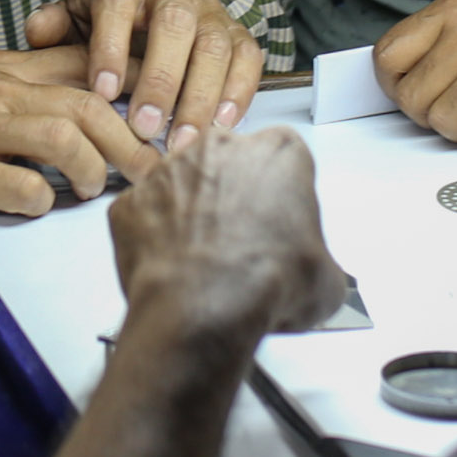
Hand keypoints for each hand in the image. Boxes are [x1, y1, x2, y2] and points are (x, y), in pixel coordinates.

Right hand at [0, 44, 157, 215]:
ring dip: (92, 168)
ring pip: (65, 136)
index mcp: (1, 68)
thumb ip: (15, 88)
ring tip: (94, 189)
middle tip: (153, 168)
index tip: (162, 106)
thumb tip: (70, 106)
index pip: (85, 61)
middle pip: (90, 103)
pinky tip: (36, 204)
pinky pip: (19, 186)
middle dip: (132, 139)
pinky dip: (40, 200)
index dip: (132, 82)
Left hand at [23, 0, 260, 144]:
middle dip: (161, 77)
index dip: (111, 44)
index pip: (117, 2)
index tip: (104, 91)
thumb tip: (38, 30)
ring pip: (214, 44)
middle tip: (145, 125)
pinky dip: (237, 93)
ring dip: (200, 96)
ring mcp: (210, 12)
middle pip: (175, 21)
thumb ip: (53, 28)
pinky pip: (248, 58)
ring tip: (182, 141)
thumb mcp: (73, 26)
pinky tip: (220, 126)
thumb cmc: (106, 34)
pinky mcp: (238, 36)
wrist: (148, 24)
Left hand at [107, 124, 346, 352]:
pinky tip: (172, 266)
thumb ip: (317, 259)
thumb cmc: (262, 283)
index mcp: (278, 152)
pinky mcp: (130, 201)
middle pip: (230, 163)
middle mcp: (220, 148)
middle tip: (243, 240)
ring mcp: (169, 171)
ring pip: (183, 185)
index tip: (284, 218)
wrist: (202, 308)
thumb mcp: (326, 278)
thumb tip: (313, 276)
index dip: (285, 191)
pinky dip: (154, 236)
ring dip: (192, 212)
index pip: (286, 156)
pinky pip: (145, 214)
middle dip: (235, 195)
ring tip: (205, 260)